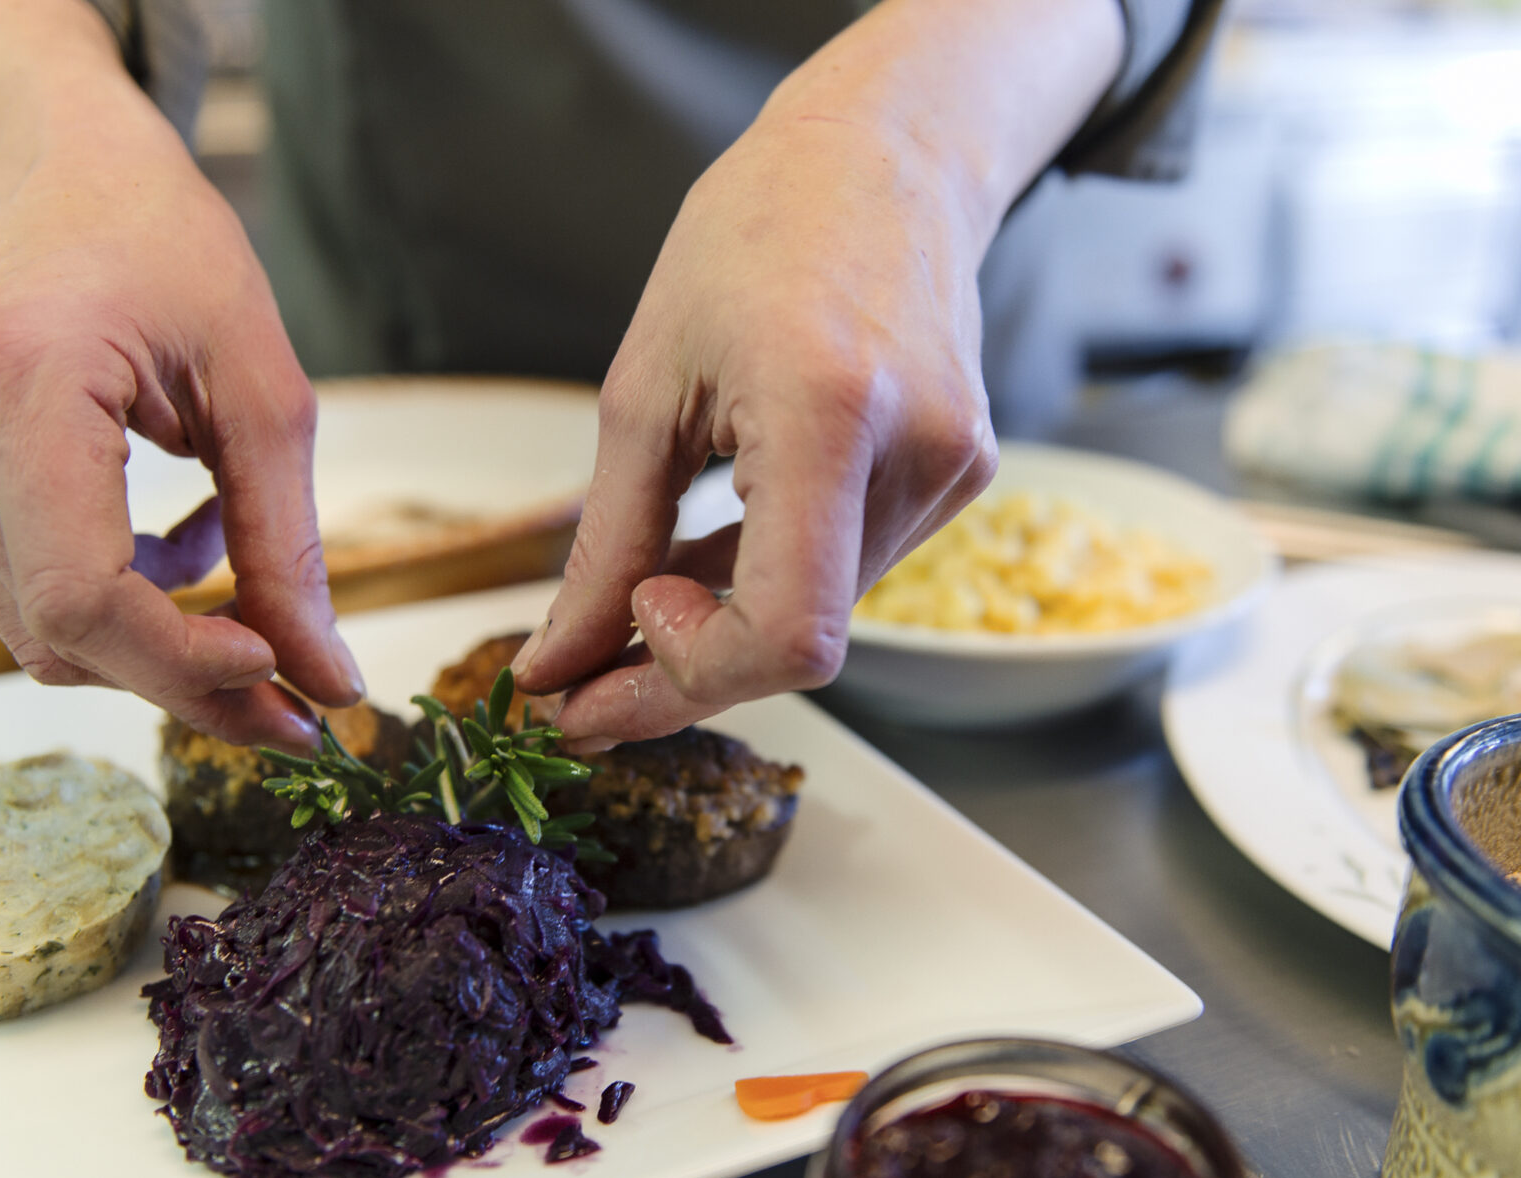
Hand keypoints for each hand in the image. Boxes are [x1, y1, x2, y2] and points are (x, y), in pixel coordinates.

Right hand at [0, 0, 357, 745]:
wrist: (62, 171)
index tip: (281, 673)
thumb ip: (289, 543)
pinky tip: (183, 548)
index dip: (184, 661)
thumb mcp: (264, 385)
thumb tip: (326, 681)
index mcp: (20, 382)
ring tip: (242, 586)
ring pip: (39, 631)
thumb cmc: (165, 245)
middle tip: (298, 703)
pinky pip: (25, 591)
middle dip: (189, 679)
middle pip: (59, 631)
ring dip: (158, 643)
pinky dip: (119, 602)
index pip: (80, 593)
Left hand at [512, 0, 1122, 743]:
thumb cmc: (754, 239)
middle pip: (803, 643)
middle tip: (589, 678)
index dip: (693, 672)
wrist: (883, 157)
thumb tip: (559, 666)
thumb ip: (605, 545)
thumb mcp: (645, 388)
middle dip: (687, 671)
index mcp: (827, 413)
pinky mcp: (961, 474)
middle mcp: (914, 454)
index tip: (622, 631)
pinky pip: (853, 568)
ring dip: (730, 622)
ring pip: (828, 616)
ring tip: (653, 580)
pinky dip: (778, 577)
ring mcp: (953, 470)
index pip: (789, 634)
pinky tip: (721, 540)